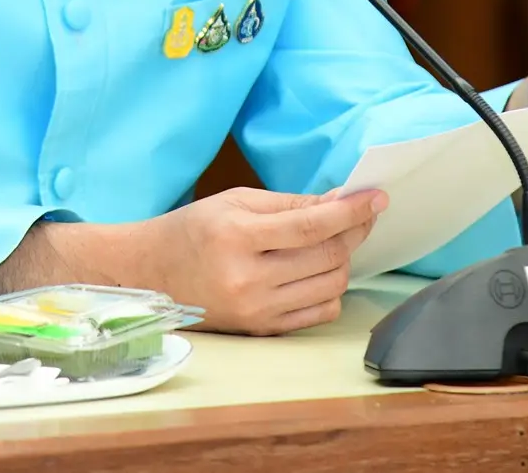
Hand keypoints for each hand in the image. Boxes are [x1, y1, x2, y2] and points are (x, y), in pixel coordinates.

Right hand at [125, 186, 386, 335]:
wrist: (151, 274)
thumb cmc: (192, 230)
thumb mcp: (235, 201)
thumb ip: (290, 203)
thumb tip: (339, 202)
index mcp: (237, 237)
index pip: (310, 225)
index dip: (350, 211)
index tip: (376, 198)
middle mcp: (248, 278)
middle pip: (326, 256)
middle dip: (353, 232)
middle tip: (361, 215)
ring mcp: (256, 310)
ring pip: (330, 285)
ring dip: (343, 260)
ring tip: (336, 241)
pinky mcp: (261, 330)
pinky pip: (319, 313)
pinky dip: (329, 290)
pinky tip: (318, 271)